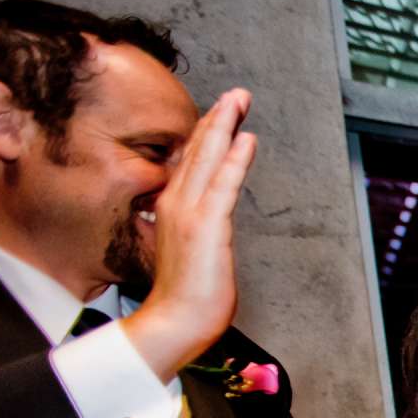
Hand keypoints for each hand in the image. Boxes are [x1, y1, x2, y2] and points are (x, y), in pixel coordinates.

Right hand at [124, 88, 256, 380]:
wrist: (173, 323)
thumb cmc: (185, 297)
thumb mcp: (190, 253)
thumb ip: (198, 231)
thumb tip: (208, 224)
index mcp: (171, 209)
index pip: (189, 162)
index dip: (206, 135)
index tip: (221, 113)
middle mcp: (175, 204)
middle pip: (197, 151)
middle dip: (218, 119)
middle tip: (236, 94)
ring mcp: (189, 213)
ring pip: (208, 158)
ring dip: (225, 126)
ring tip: (240, 100)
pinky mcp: (206, 226)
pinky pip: (223, 185)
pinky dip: (235, 160)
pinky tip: (246, 138)